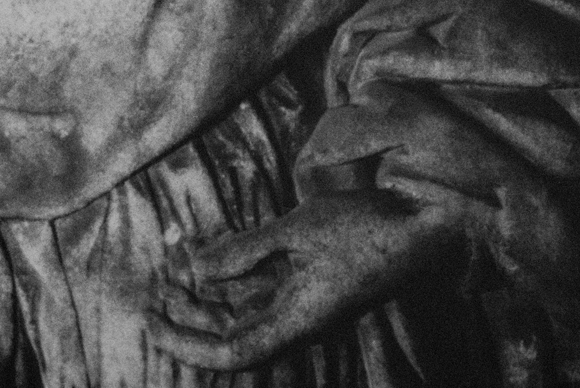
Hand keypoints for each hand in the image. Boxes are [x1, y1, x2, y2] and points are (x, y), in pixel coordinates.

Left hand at [148, 191, 465, 370]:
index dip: (186, 344)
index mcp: (297, 322)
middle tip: (153, 290)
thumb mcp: (298, 232)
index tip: (151, 319)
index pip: (231, 354)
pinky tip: (214, 251)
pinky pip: (264, 288)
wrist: (427, 224)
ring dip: (209, 292)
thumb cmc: (367, 228)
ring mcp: (307, 302)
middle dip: (188, 315)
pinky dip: (236, 273)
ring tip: (173, 264)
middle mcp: (300, 321)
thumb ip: (244, 252)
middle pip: (231, 335)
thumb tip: (195, 270)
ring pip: (245, 309)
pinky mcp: (315, 282)